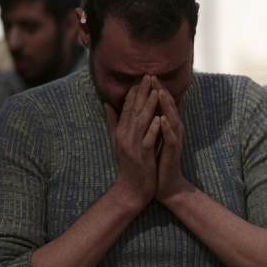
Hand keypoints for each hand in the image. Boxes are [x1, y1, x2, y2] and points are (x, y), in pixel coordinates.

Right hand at [103, 75, 161, 210]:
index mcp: (121, 131)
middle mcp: (125, 136)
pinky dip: (154, 129)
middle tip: (148, 76)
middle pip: (133, 111)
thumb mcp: (118, 141)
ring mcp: (133, 146)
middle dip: (141, 93)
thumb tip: (106, 103)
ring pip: (141, 123)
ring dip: (148, 107)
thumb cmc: (128, 164)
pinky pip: (148, 140)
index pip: (127, 107)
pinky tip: (160, 119)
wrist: (131, 189)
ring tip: (155, 92)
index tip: (141, 76)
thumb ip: (113, 121)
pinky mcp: (142, 156)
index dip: (134, 91)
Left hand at [152, 79, 187, 202]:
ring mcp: (174, 140)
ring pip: (172, 118)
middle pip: (168, 106)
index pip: (160, 103)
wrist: (164, 184)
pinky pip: (171, 138)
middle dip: (161, 90)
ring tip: (160, 91)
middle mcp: (173, 129)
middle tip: (153, 76)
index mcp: (165, 126)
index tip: (145, 75)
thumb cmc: (155, 160)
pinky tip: (163, 119)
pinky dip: (167, 128)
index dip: (154, 89)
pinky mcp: (173, 152)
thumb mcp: (148, 138)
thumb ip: (144, 122)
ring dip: (166, 105)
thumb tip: (135, 108)